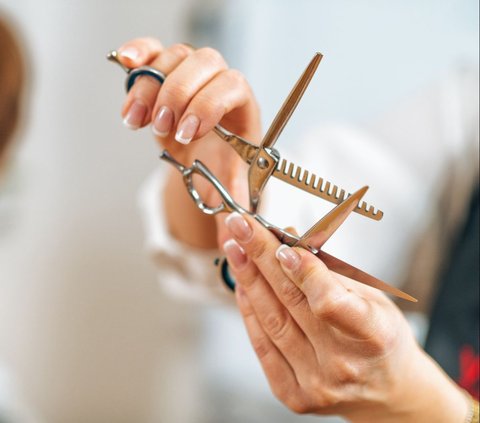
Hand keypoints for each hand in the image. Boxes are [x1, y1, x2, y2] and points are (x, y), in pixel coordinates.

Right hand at [115, 38, 260, 247]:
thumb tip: (234, 244)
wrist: (202, 150)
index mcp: (242, 109)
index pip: (233, 86)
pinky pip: (153, 49)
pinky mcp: (167, 69)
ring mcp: (193, 72)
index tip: (187, 133)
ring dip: (150, 87)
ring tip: (137, 121)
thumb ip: (231, 211)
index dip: (209, 104)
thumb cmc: (218, 165)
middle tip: (161, 129)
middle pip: (203, 63)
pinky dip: (138, 54)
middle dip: (177, 96)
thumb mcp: (225, 186)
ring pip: (174, 57)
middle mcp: (220, 83)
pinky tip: (125, 63)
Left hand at [223, 211, 468, 421]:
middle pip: (291, 303)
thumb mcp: (373, 299)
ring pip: (271, 321)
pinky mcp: (294, 395)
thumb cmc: (381, 338)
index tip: (281, 243)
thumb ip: (330, 272)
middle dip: (261, 256)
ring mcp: (315, 383)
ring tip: (235, 248)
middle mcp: (342, 364)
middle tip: (241, 226)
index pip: (329, 301)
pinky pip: (263, 346)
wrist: (387, 391)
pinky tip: (242, 284)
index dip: (303, 272)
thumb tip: (288, 239)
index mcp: (373, 336)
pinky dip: (249, 311)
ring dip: (248, 279)